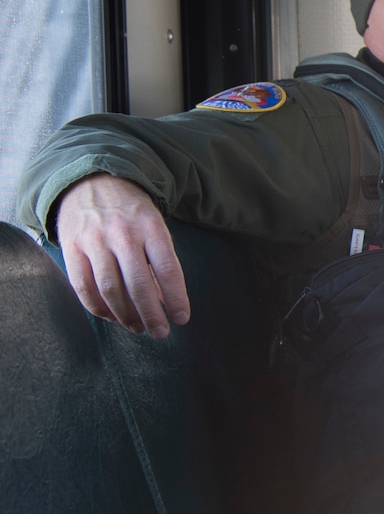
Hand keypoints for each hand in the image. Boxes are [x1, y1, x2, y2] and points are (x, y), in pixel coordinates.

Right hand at [52, 174, 189, 338]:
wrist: (91, 181)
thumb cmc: (130, 212)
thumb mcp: (154, 226)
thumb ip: (160, 260)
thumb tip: (167, 300)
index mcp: (150, 227)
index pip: (168, 269)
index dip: (176, 298)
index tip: (182, 319)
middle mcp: (122, 234)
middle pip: (138, 284)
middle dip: (151, 314)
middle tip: (160, 332)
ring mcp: (94, 240)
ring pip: (109, 289)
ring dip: (125, 315)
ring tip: (137, 327)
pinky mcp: (71, 246)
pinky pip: (83, 285)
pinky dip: (97, 306)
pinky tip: (110, 316)